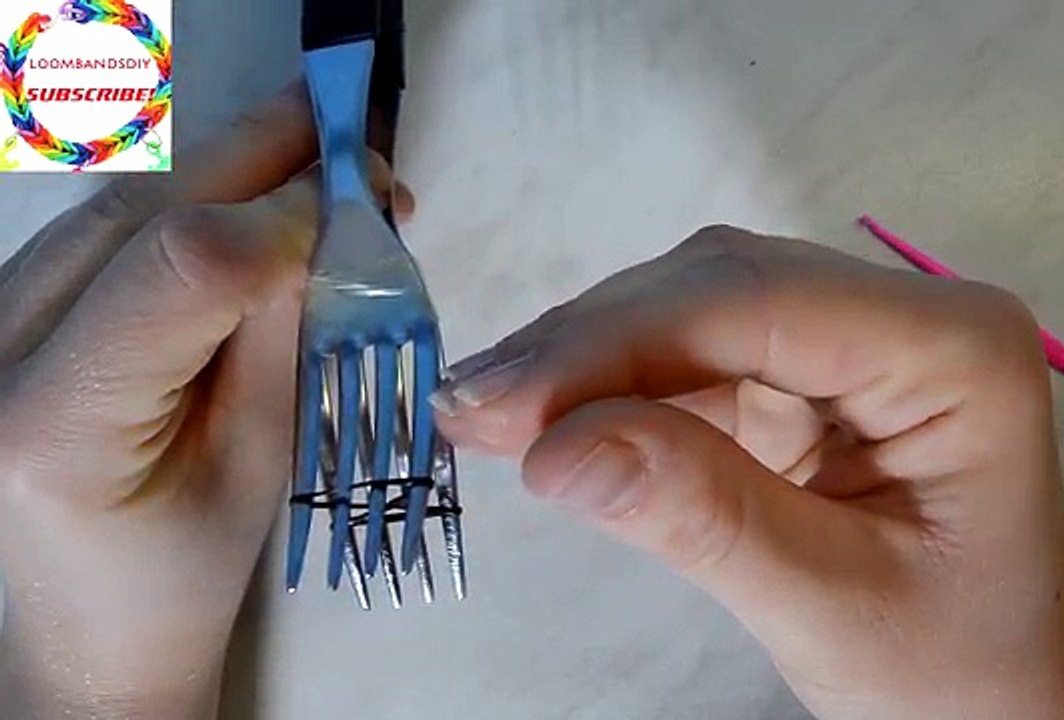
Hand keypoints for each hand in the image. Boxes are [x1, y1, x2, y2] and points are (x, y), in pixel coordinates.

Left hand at [0, 84, 411, 718]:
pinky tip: (249, 191)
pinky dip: (189, 193)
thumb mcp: (260, 463)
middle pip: (138, 211)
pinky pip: (102, 223)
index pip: (180, 269)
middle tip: (356, 123)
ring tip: (319, 153)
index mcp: (58, 425)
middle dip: (261, 153)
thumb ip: (286, 333)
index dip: (283, 215)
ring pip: (118, 201)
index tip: (370, 202)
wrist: (84, 621)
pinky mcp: (1, 304)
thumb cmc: (185, 571)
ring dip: (229, 164)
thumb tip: (333, 216)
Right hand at [436, 226, 1063, 718]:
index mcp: (954, 350)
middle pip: (723, 288)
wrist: (985, 705)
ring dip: (588, 359)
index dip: (621, 343)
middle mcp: (909, 316)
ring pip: (695, 309)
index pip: (762, 304)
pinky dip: (616, 389)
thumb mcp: (827, 604)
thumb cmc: (943, 669)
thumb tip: (553, 448)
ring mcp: (857, 339)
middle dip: (591, 346)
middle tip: (470, 406)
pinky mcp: (807, 376)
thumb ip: (701, 515)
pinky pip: (695, 357)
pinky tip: (549, 420)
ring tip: (488, 413)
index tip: (506, 404)